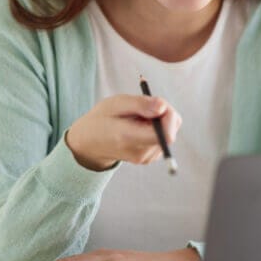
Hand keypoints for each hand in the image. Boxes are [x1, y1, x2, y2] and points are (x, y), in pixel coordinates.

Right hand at [65, 95, 181, 170]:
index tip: (157, 103)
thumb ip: (140, 104)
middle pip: (171, 132)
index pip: (166, 134)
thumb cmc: (102, 119)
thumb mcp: (116, 103)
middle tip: (146, 105)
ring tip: (139, 116)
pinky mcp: (150, 157)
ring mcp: (146, 158)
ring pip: (169, 133)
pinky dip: (157, 127)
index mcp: (129, 139)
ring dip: (160, 119)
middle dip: (165, 113)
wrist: (90, 143)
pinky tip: (141, 124)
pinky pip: (164, 137)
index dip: (169, 115)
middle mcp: (141, 153)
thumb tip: (163, 107)